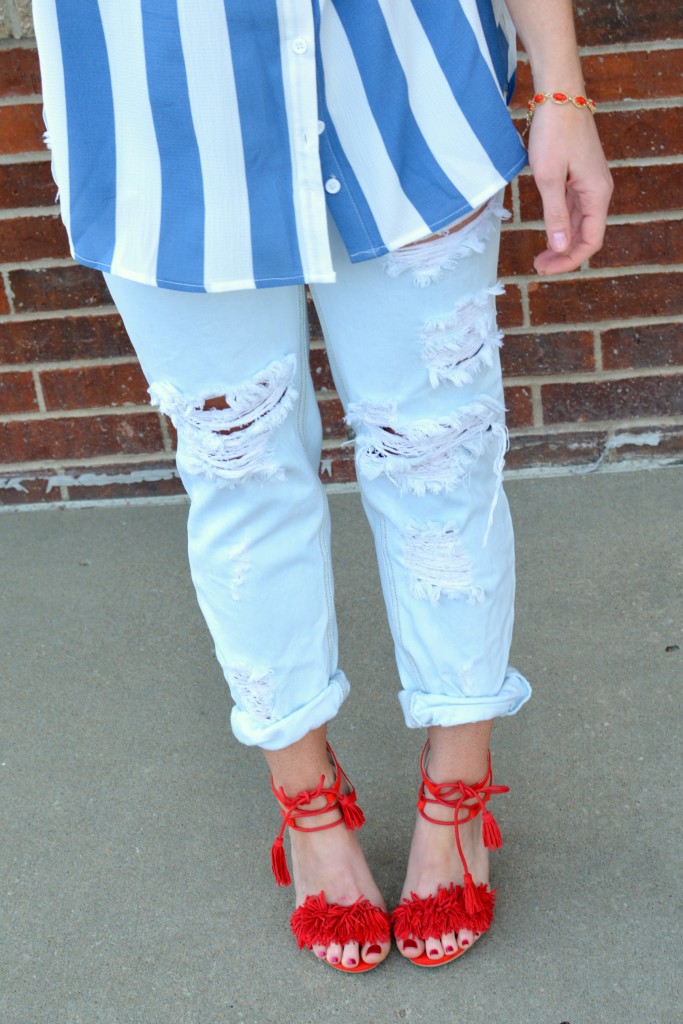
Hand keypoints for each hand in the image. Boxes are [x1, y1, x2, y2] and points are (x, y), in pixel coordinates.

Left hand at [528, 103, 612, 274]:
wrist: (559, 96)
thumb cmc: (553, 133)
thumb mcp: (548, 178)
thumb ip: (555, 214)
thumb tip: (560, 247)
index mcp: (597, 193)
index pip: (591, 240)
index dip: (570, 259)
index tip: (545, 268)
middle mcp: (598, 191)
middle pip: (586, 235)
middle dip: (564, 254)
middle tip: (537, 265)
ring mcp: (589, 184)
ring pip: (580, 224)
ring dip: (562, 242)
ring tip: (540, 255)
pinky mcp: (580, 177)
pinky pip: (574, 209)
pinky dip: (561, 224)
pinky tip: (548, 232)